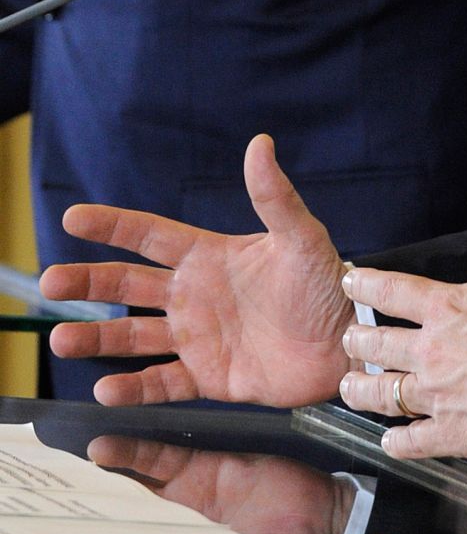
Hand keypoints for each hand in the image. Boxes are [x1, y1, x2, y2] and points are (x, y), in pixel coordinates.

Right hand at [39, 133, 353, 406]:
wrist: (350, 344)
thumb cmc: (330, 285)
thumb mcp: (302, 238)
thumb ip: (275, 197)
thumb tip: (260, 143)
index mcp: (211, 257)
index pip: (151, 236)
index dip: (113, 226)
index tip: (72, 218)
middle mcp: (196, 295)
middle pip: (128, 287)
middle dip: (87, 283)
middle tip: (48, 284)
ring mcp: (198, 337)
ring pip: (134, 338)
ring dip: (96, 340)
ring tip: (60, 341)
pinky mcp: (209, 377)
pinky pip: (162, 384)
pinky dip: (133, 389)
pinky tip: (106, 391)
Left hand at [86, 436, 355, 533]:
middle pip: (123, 523)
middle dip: (94, 514)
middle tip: (60, 507)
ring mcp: (188, 502)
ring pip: (135, 488)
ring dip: (104, 482)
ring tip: (71, 476)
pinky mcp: (206, 469)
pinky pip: (163, 459)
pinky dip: (133, 454)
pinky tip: (105, 449)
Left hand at [338, 161, 466, 460]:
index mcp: (444, 307)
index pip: (391, 291)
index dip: (365, 285)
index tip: (349, 282)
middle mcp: (430, 351)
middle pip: (376, 345)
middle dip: (358, 342)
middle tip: (348, 341)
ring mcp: (436, 396)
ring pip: (383, 394)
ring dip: (362, 391)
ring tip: (350, 389)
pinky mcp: (451, 433)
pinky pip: (412, 441)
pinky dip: (398, 443)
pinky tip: (390, 442)